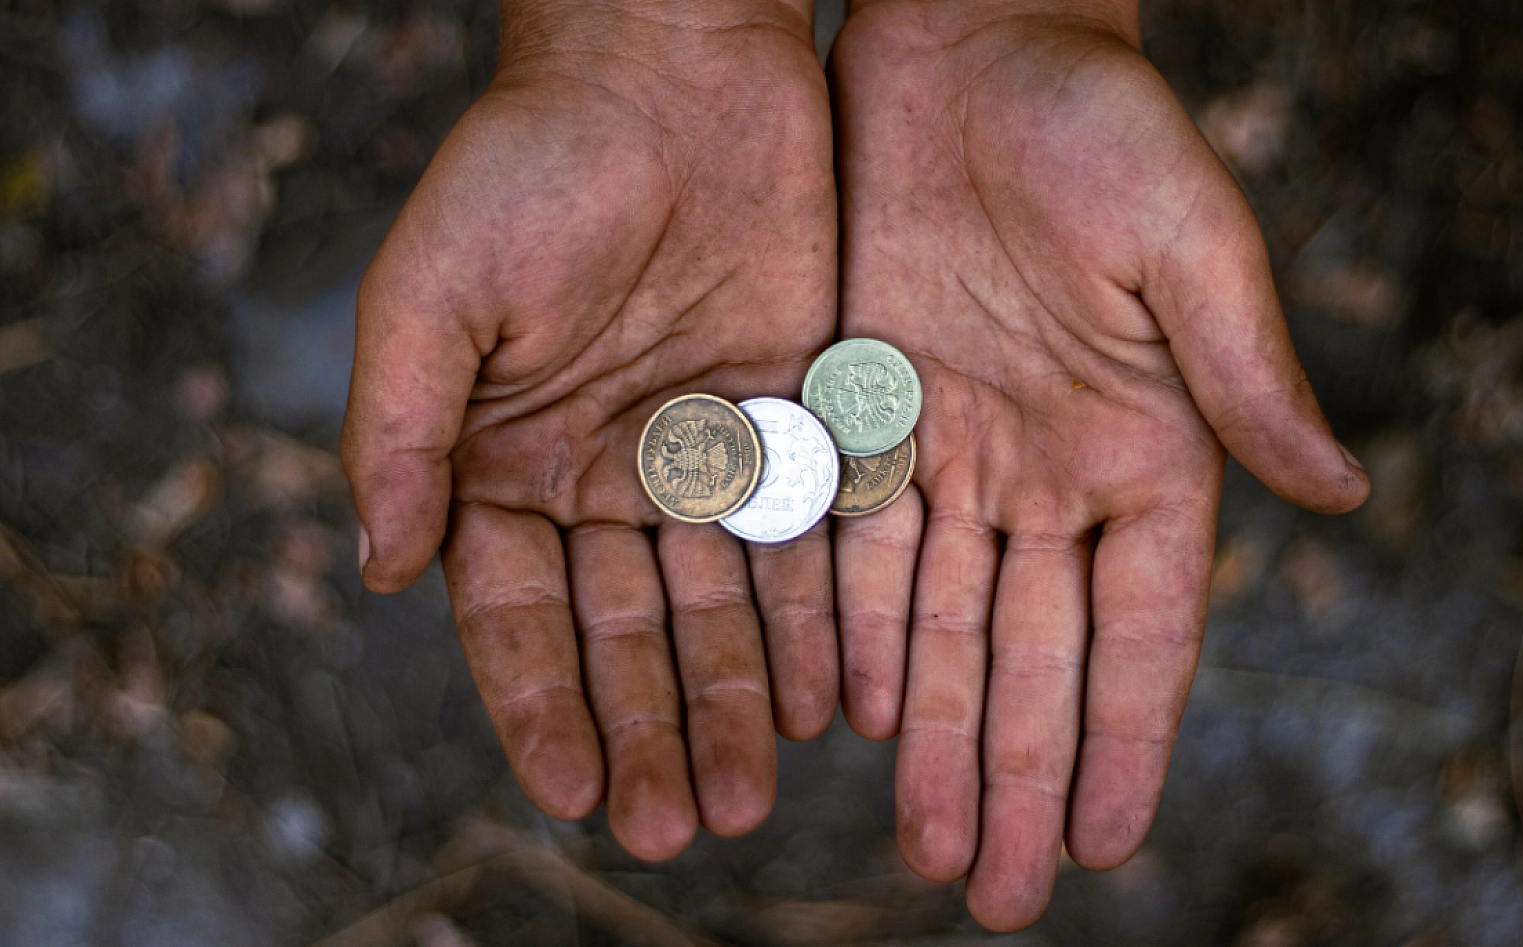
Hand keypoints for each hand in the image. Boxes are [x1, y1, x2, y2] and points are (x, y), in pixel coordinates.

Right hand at [341, 0, 837, 859]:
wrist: (673, 63)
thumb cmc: (529, 161)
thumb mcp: (435, 290)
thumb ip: (399, 431)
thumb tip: (383, 572)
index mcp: (502, 462)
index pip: (514, 618)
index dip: (540, 707)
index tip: (570, 793)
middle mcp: (602, 475)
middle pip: (625, 634)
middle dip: (648, 731)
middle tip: (675, 828)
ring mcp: (701, 451)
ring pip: (719, 605)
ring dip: (731, 702)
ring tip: (752, 795)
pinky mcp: (791, 415)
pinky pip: (801, 538)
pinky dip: (810, 617)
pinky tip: (823, 698)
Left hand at [829, 0, 1368, 927]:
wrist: (968, 40)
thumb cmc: (1101, 122)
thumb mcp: (1187, 243)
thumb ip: (1244, 377)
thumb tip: (1342, 502)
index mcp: (1147, 446)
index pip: (1140, 628)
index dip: (1124, 736)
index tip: (1108, 841)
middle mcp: (1051, 469)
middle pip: (1034, 654)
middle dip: (1017, 774)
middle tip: (998, 894)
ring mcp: (957, 447)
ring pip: (945, 625)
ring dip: (937, 737)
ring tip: (931, 846)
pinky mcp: (867, 409)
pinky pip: (863, 548)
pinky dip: (861, 634)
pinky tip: (858, 718)